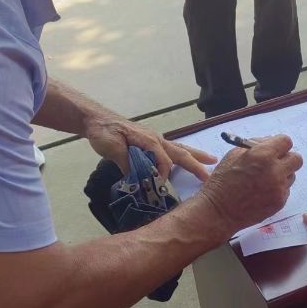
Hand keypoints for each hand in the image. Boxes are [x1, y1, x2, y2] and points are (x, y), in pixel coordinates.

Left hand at [84, 114, 216, 181]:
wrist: (96, 120)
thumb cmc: (104, 132)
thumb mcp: (112, 148)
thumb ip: (128, 162)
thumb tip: (141, 179)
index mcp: (148, 140)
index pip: (164, 160)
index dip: (164, 175)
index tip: (159, 187)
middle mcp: (156, 139)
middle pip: (180, 152)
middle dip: (197, 163)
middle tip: (210, 174)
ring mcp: (154, 139)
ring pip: (178, 149)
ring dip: (194, 156)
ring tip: (210, 161)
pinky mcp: (149, 142)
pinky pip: (170, 149)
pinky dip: (182, 155)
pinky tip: (185, 160)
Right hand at [197, 135, 302, 232]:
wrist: (219, 211)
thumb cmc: (223, 181)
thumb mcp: (234, 154)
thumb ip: (256, 145)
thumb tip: (271, 141)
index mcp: (262, 155)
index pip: (286, 141)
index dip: (280, 144)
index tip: (275, 148)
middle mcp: (274, 170)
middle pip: (297, 159)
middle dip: (287, 159)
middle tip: (276, 163)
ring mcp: (279, 188)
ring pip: (292, 175)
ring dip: (282, 175)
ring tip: (264, 180)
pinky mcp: (279, 202)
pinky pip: (286, 190)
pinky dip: (277, 189)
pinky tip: (262, 192)